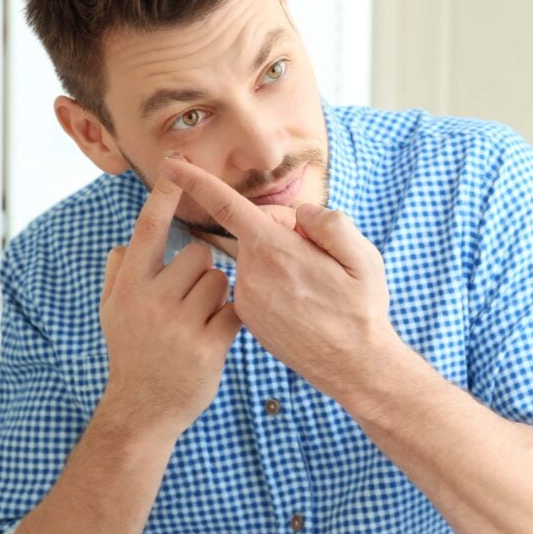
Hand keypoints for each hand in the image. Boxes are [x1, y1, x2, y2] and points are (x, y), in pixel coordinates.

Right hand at [98, 173, 241, 437]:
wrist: (142, 410)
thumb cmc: (131, 354)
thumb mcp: (111, 313)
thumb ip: (117, 275)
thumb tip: (123, 244)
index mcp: (128, 287)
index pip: (148, 231)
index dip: (165, 198)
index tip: (177, 168)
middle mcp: (151, 301)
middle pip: (198, 255)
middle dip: (201, 271)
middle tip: (189, 300)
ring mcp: (179, 324)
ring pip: (219, 280)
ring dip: (217, 296)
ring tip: (197, 322)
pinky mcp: (208, 345)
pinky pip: (234, 310)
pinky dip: (230, 320)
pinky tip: (213, 336)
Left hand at [159, 158, 396, 400]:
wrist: (353, 366)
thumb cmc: (361, 309)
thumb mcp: (362, 257)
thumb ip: (329, 224)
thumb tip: (299, 215)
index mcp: (275, 252)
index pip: (228, 207)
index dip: (197, 184)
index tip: (170, 166)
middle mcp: (252, 275)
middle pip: (255, 231)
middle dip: (281, 232)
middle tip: (318, 260)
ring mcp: (247, 299)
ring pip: (257, 258)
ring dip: (279, 260)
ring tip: (313, 288)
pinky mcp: (248, 317)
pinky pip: (257, 282)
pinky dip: (276, 282)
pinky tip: (301, 304)